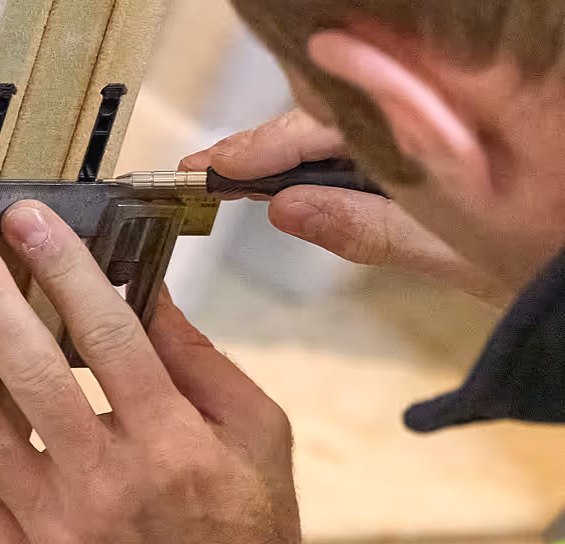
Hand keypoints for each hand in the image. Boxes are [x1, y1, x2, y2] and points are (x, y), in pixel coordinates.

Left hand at [0, 202, 309, 543]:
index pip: (111, 337)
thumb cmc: (249, 536)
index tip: (26, 218)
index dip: (64, 269)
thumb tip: (146, 291)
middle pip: (32, 373)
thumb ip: (202, 363)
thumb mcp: (258, 439)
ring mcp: (57, 530)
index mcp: (175, 444)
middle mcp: (109, 483)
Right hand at [181, 110, 510, 306]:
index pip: (327, 117)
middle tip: (212, 172)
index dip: (262, 143)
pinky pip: (379, 128)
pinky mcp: (446, 127)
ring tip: (245, 174)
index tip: (210, 168)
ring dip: (299, 144)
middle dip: (271, 140)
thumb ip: (364, 223)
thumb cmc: (547, 251)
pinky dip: (338, 152)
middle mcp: (439, 95)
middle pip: (334, 100)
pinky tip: (308, 175)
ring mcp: (441, 106)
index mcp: (439, 115)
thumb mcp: (448, 249)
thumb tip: (282, 207)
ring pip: (353, 111)